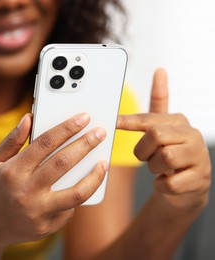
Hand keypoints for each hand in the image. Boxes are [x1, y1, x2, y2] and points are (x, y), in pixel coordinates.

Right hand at [0, 113, 107, 251]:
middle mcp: (25, 192)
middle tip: (100, 133)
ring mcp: (36, 213)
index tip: (83, 118)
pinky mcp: (44, 229)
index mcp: (11, 171)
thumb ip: (12, 140)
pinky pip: (68, 211)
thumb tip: (29, 118)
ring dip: (94, 176)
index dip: (67, 128)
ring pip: (76, 193)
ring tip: (103, 164)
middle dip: (86, 144)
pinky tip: (79, 187)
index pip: (45, 143)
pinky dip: (75, 197)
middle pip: (63, 163)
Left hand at [117, 69, 210, 210]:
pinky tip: (166, 182)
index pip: (149, 119)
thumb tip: (160, 70)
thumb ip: (159, 102)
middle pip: (155, 135)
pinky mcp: (199, 178)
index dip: (129, 121)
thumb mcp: (162, 128)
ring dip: (153, 168)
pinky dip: (161, 185)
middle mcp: (192, 135)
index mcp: (179, 121)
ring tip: (160, 168)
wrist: (187, 185)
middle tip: (148, 157)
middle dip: (144, 150)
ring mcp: (199, 156)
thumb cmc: (169, 152)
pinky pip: (168, 182)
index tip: (113, 122)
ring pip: (163, 158)